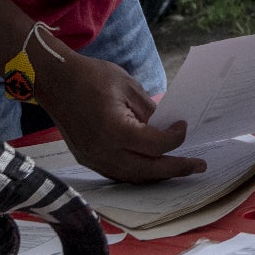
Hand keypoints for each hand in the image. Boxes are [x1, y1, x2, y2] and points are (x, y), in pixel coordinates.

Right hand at [41, 53, 204, 181]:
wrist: (55, 80)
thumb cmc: (91, 77)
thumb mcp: (129, 87)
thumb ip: (150, 112)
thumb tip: (168, 128)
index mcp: (114, 130)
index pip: (155, 145)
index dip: (175, 138)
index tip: (184, 125)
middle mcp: (103, 151)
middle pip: (147, 170)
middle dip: (176, 168)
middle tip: (199, 166)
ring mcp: (93, 158)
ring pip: (132, 177)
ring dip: (158, 176)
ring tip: (180, 168)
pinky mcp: (87, 158)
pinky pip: (117, 174)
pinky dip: (138, 174)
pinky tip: (153, 168)